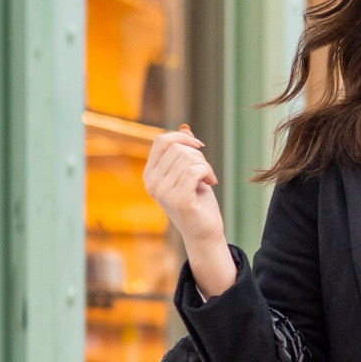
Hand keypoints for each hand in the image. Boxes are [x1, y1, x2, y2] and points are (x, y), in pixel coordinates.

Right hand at [143, 125, 237, 296]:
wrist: (204, 233)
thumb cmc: (197, 202)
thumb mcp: (187, 172)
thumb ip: (183, 153)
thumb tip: (185, 129)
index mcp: (150, 175)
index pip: (161, 141)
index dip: (182, 137)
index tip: (198, 146)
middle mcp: (152, 183)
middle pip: (177, 148)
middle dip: (198, 155)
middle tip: (206, 172)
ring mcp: (163, 192)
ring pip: (187, 158)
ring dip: (205, 166)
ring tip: (208, 179)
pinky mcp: (178, 200)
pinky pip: (193, 170)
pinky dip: (207, 172)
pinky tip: (211, 182)